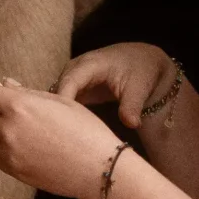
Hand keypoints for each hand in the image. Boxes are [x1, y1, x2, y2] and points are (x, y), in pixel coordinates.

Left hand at [0, 72, 123, 198]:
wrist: (98, 168)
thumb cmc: (85, 130)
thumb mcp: (59, 102)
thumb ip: (27, 92)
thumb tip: (3, 83)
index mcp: (19, 106)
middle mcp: (8, 130)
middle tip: (5, 104)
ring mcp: (9, 153)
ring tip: (24, 127)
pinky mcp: (14, 171)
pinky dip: (4, 148)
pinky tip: (28, 146)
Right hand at [54, 41, 177, 130]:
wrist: (143, 59)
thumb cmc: (141, 70)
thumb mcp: (140, 87)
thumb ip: (132, 106)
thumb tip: (131, 124)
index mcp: (90, 64)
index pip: (69, 82)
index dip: (62, 101)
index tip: (60, 124)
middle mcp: (75, 68)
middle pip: (56, 90)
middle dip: (55, 113)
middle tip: (58, 138)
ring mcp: (73, 77)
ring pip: (56, 97)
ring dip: (57, 115)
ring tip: (60, 139)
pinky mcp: (75, 87)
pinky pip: (63, 101)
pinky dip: (63, 115)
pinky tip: (66, 134)